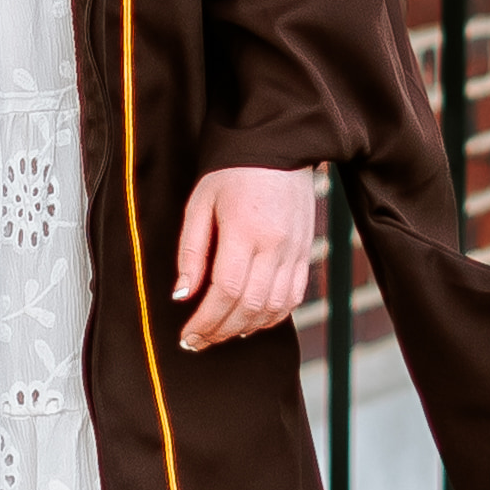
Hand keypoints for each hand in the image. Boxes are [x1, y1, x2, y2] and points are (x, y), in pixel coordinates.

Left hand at [173, 161, 315, 352]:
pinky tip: (250, 322)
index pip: (226, 291)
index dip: (205, 321)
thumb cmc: (232, 172)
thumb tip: (182, 295)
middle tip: (197, 342)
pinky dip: (272, 317)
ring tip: (220, 334)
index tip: (187, 335)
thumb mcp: (200, 203)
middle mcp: (275, 245)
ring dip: (245, 328)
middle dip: (220, 331)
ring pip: (274, 307)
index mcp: (245, 230)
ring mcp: (296, 251)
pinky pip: (294, 297)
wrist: (278, 147)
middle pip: (250, 306)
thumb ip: (191, 252)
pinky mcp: (306, 253)